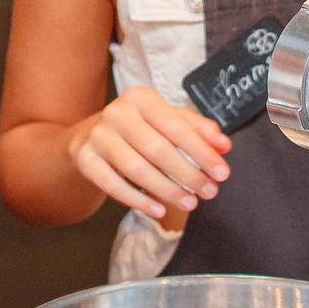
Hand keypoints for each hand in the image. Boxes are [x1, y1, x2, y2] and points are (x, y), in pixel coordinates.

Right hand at [65, 86, 229, 223]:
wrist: (92, 136)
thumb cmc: (142, 128)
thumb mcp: (169, 120)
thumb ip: (198, 129)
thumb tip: (224, 145)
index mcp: (141, 97)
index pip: (177, 127)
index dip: (202, 152)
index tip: (222, 173)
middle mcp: (116, 113)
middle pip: (158, 150)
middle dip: (188, 175)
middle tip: (209, 193)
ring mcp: (98, 136)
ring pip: (136, 170)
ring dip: (167, 190)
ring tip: (189, 203)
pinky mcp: (84, 159)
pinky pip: (113, 185)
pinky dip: (138, 201)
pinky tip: (158, 210)